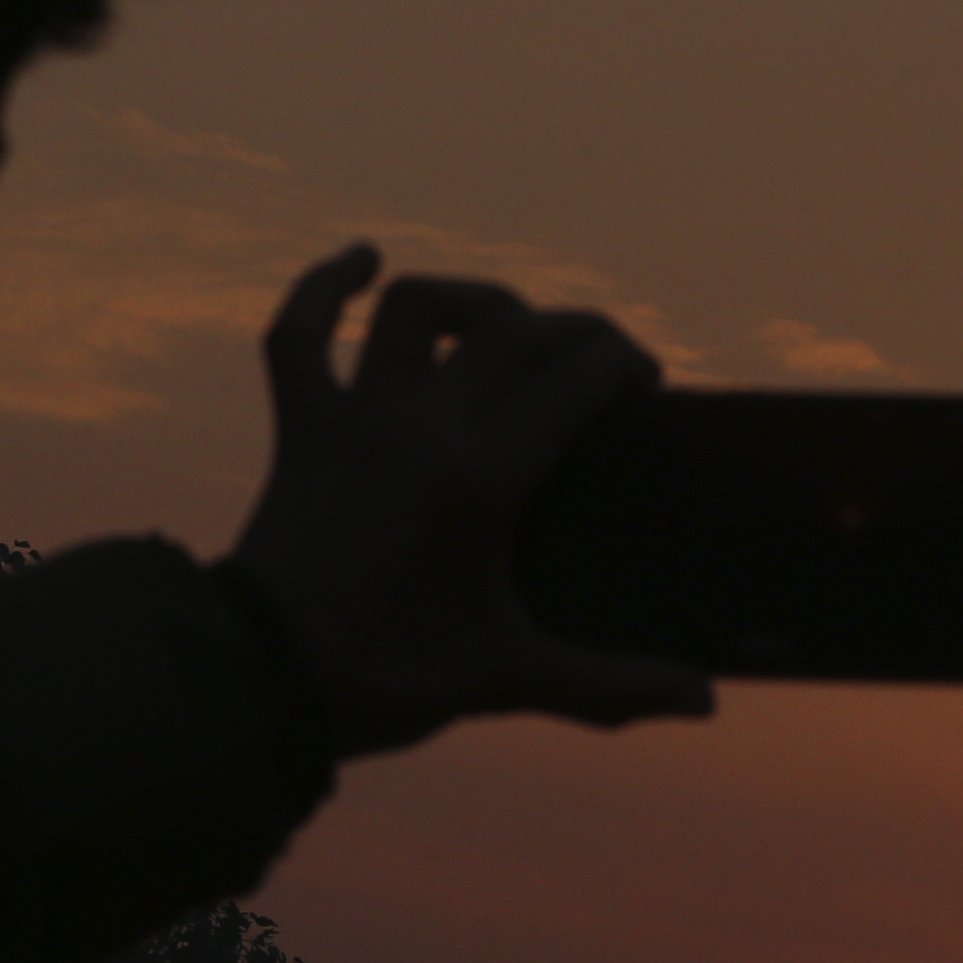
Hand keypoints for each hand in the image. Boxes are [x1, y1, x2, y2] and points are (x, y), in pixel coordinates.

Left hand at [227, 244, 717, 756]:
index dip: (624, 366)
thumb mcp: (507, 680)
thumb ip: (611, 686)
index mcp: (477, 479)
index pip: (576, 381)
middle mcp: (416, 427)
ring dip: (472, 299)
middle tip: (605, 363)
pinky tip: (362, 260)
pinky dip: (326, 286)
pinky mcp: (301, 429)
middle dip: (576, 331)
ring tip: (506, 320)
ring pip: (416, 308)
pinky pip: (299, 334)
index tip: (645, 386)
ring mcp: (353, 419)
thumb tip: (704, 702)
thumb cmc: (385, 679)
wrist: (259, 682)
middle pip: (515, 332)